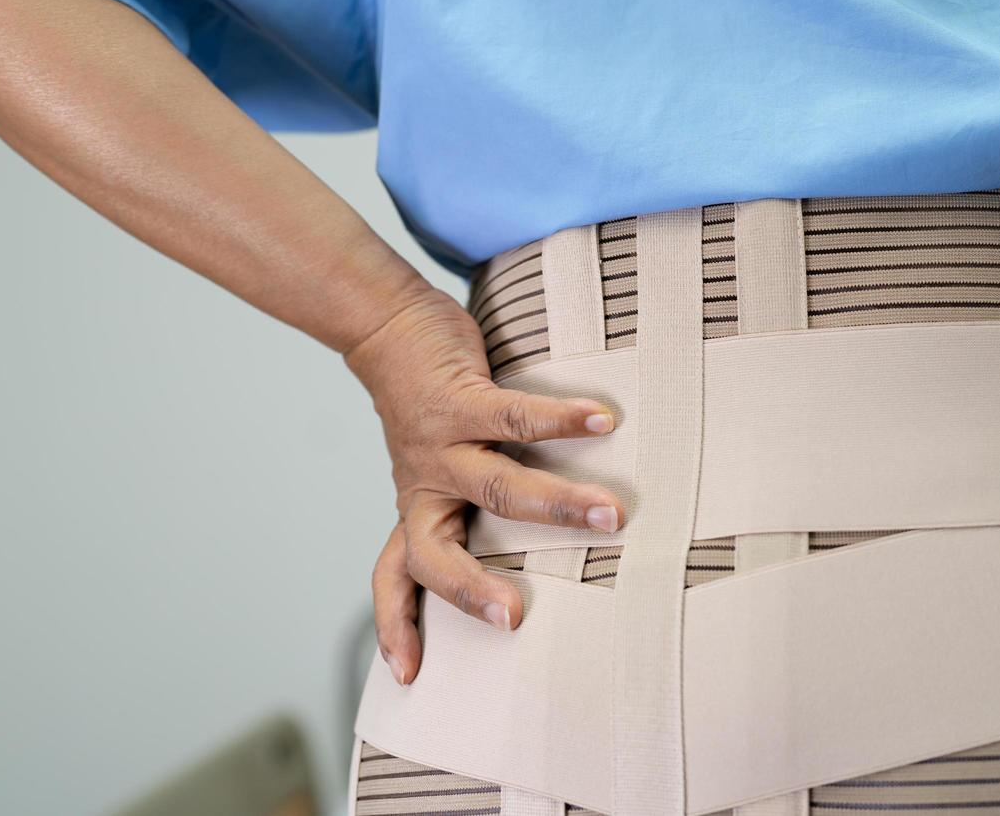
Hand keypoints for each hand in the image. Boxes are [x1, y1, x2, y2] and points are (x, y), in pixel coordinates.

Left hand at [343, 285, 623, 684]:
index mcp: (418, 507)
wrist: (388, 326)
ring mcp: (438, 443)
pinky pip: (514, 413)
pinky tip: (603, 419)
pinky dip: (562, 418)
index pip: (396, 575)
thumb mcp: (433, 464)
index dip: (397, 624)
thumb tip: (543, 541)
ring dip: (557, 503)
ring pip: (495, 486)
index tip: (407, 674)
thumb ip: (468, 501)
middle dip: (472, 589)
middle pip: (437, 552)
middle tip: (514, 617)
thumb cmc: (426, 402)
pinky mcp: (459, 397)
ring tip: (612, 513)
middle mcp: (423, 484)